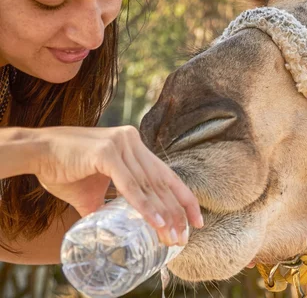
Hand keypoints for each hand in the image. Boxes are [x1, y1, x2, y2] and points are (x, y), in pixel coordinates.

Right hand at [31, 125, 202, 246]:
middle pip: (162, 182)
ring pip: (149, 185)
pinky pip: (129, 184)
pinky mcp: (107, 152)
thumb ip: (108, 205)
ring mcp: (122, 144)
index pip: (166, 175)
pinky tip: (155, 221)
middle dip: (175, 213)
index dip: (184, 198)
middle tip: (182, 238)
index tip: (196, 221)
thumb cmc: (63, 168)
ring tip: (172, 236)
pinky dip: (143, 204)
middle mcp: (133, 141)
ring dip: (163, 213)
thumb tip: (115, 229)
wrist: (35, 152)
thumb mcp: (93, 190)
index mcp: (135, 146)